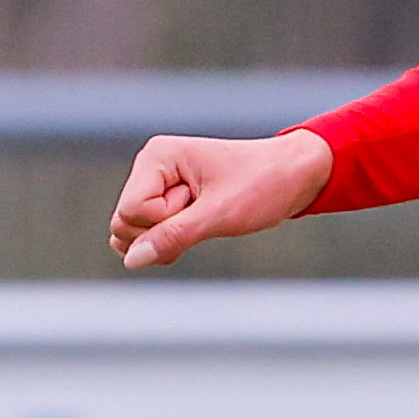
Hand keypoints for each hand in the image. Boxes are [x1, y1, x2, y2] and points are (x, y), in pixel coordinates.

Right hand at [109, 130, 332, 267]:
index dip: (164, 220)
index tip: (202, 201)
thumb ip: (173, 236)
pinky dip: (170, 243)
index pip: (131, 211)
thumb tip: (131, 261)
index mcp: (157, 156)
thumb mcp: (220, 214)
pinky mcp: (167, 203)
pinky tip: (199, 230)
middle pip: (124, 224)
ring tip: (205, 217)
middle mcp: (151, 168)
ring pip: (132, 234)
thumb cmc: (263, 184)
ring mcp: (157, 186)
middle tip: (207, 208)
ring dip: (168, 239)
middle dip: (165, 230)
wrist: (294, 175)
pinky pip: (147, 237)